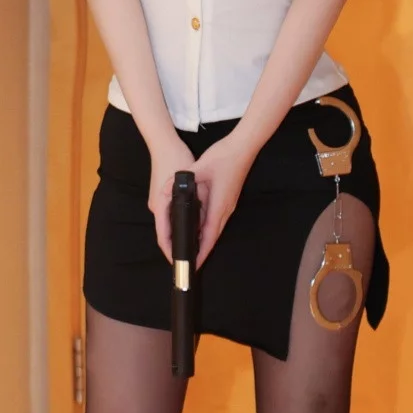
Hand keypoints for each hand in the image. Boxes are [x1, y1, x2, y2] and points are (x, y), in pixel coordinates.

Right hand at [148, 135, 197, 263]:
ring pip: (170, 225)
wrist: (162, 141)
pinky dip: (181, 225)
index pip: (164, 235)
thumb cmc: (173, 157)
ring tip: (194, 251)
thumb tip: (193, 211)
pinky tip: (192, 229)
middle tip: (191, 262)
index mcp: (160, 203)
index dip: (172, 252)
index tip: (181, 265)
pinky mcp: (162, 197)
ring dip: (181, 237)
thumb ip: (189, 194)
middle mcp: (157, 205)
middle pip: (167, 233)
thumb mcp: (186, 175)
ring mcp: (159, 201)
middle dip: (179, 248)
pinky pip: (172, 216)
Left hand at [189, 134, 255, 266]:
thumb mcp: (199, 168)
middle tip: (188, 262)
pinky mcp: (228, 199)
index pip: (209, 236)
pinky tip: (198, 229)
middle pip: (212, 236)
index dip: (201, 252)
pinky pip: (216, 219)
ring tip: (190, 250)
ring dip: (204, 240)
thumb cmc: (223, 157)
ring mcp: (228, 205)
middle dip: (201, 250)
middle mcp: (225, 209)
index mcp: (219, 205)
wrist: (243, 147)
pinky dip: (206, 228)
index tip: (193, 265)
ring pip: (214, 228)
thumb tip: (168, 189)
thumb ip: (183, 181)